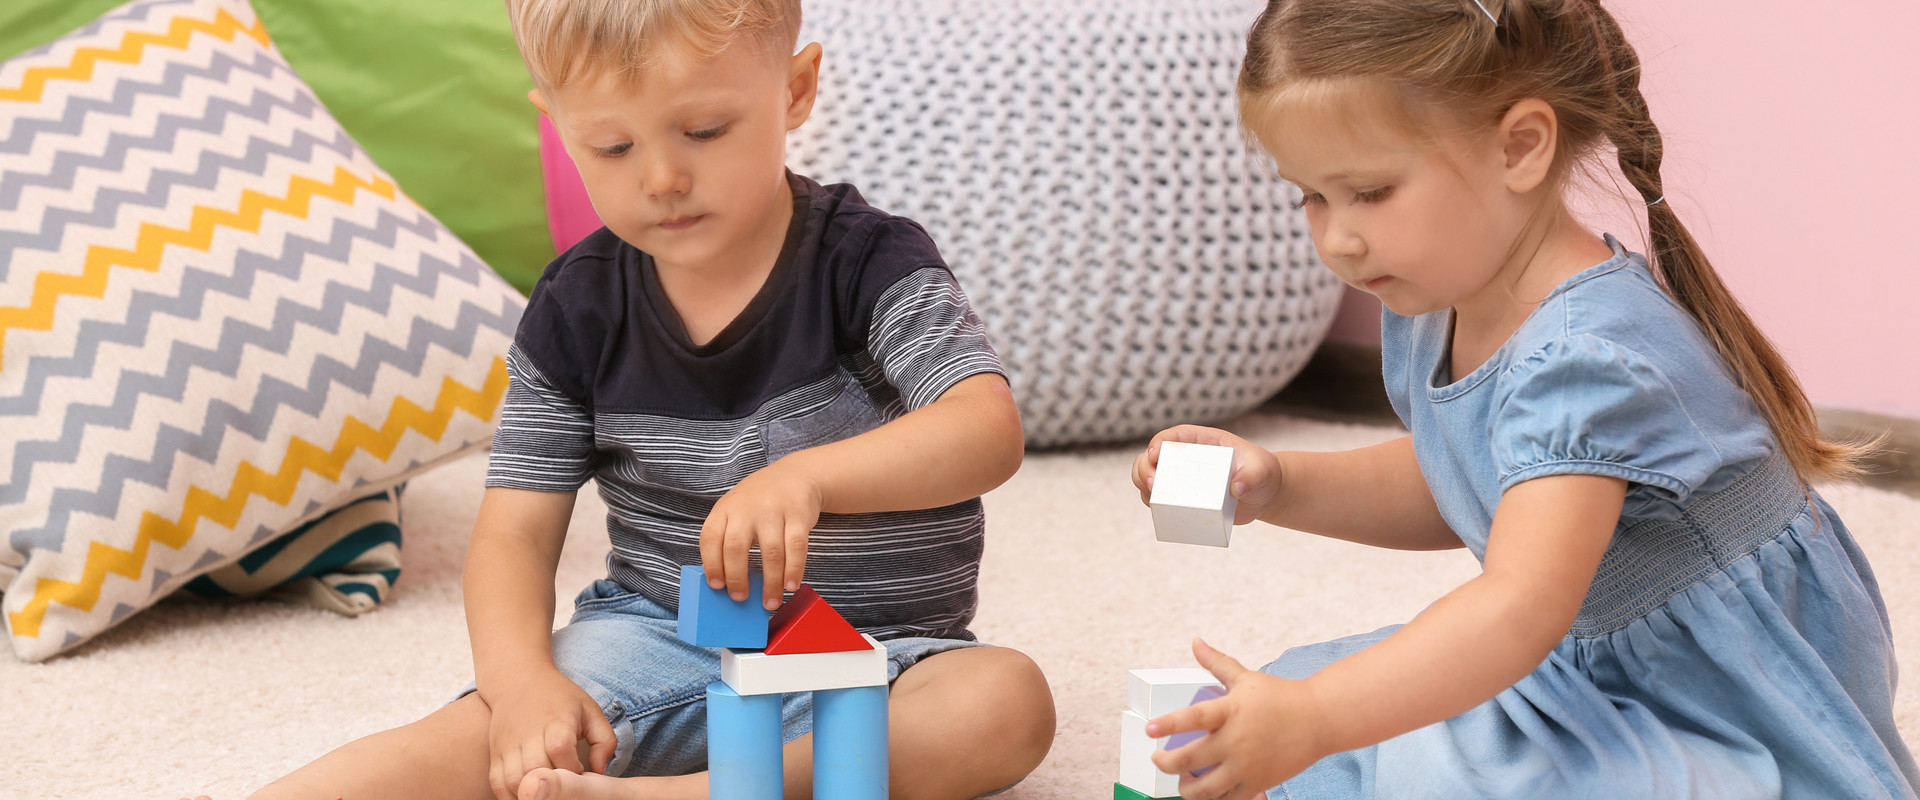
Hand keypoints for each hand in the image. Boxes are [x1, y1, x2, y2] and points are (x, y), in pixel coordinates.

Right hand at [480, 669, 615, 799]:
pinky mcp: (496, 753)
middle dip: (554, 786)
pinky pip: (498, 783)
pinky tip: (528, 795)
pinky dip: (510, 796)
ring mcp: (508, 745)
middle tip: (565, 787)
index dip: (574, 771)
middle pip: (537, 770)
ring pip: (515, 781)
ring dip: (532, 794)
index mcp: (555, 722)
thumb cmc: (559, 698)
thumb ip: (605, 741)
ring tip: (548, 793)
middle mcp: (528, 735)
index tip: (581, 772)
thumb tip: (600, 772)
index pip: (562, 753)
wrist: (518, 680)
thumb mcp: (590, 710)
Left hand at [701, 458, 822, 610]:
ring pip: (770, 553)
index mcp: (725, 508)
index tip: (717, 586)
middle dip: (737, 578)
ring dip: (770, 582)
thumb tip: (726, 582)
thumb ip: (728, 537)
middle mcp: (746, 508)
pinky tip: (790, 585)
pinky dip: (794, 570)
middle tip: (740, 598)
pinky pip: (796, 548)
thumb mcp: (736, 510)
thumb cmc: (760, 501)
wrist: (795, 475)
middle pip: (736, 547)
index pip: (710, 539)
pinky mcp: (798, 515)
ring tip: (770, 602)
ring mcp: (773, 510)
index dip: (711, 565)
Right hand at [1132, 426, 1281, 524]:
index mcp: (1201, 441)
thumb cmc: (1262, 473)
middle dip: (1144, 469)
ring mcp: (1182, 479)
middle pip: (1151, 457)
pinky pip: (1160, 501)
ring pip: (1149, 478)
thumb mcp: (1262, 471)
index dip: (1158, 442)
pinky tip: (1161, 513)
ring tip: (1153, 499)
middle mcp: (1186, 458)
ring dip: (1144, 487)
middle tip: (1153, 484)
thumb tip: (1236, 489)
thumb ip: (1253, 476)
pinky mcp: (1183, 499)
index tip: (1154, 455)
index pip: (1173, 436)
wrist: (1263, 494)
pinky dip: (1155, 506)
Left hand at [1148, 638, 1329, 799]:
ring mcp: (1247, 765)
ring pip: (1205, 789)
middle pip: (1190, 760)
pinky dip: (1212, 799)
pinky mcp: (1258, 782)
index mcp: (1231, 711)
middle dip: (1165, 763)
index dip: (1168, 724)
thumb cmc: (1280, 697)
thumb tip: (1196, 642)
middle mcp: (1236, 740)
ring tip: (1181, 780)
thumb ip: (1217, 663)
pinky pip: (1227, 799)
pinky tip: (1205, 792)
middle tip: (1157, 759)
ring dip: (1185, 789)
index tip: (1149, 729)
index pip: (1193, 718)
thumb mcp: (1246, 678)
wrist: (1319, 720)